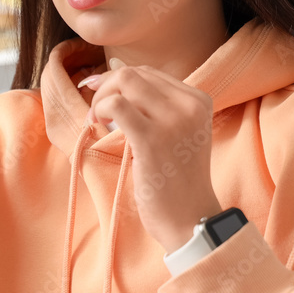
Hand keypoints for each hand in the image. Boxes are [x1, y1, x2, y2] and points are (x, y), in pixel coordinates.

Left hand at [81, 60, 222, 251]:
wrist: (190, 219)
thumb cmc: (176, 180)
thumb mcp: (178, 134)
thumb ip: (156, 107)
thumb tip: (117, 74)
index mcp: (198, 100)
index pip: (149, 73)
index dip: (116, 80)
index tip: (98, 95)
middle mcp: (190, 105)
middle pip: (134, 74)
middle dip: (105, 88)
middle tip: (94, 114)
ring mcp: (174, 121)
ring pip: (125, 82)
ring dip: (101, 99)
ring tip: (95, 122)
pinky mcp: (153, 140)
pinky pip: (117, 106)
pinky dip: (100, 110)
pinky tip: (98, 126)